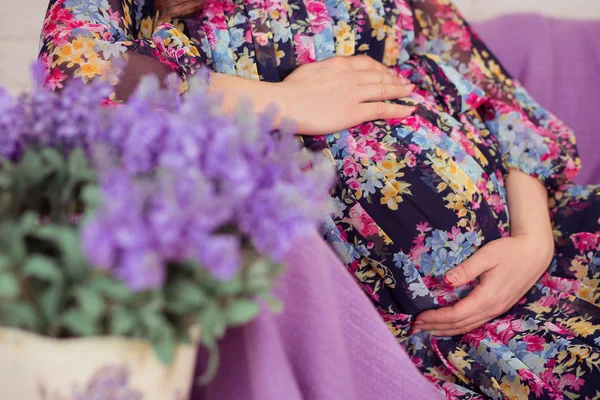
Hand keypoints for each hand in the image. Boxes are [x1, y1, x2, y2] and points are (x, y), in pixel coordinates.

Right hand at [279, 55, 415, 134]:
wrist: (286, 103)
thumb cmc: (290, 89)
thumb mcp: (309, 71)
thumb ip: (325, 71)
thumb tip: (329, 74)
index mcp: (339, 64)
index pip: (366, 63)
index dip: (381, 68)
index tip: (387, 72)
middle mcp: (351, 76)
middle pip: (379, 76)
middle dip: (394, 79)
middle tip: (405, 83)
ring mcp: (354, 94)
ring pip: (384, 90)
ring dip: (400, 90)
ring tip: (410, 92)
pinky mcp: (354, 112)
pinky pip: (382, 109)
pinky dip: (398, 108)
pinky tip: (409, 109)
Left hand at [413, 234, 553, 336]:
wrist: (534, 254)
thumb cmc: (510, 251)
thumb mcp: (487, 255)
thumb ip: (467, 268)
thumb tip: (446, 280)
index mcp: (487, 297)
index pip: (456, 314)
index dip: (436, 318)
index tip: (418, 317)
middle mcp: (492, 308)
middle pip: (459, 325)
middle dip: (435, 327)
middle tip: (414, 327)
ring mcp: (496, 310)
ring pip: (467, 327)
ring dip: (445, 330)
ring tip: (426, 329)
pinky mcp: (498, 307)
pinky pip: (475, 323)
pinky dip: (458, 326)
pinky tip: (447, 325)